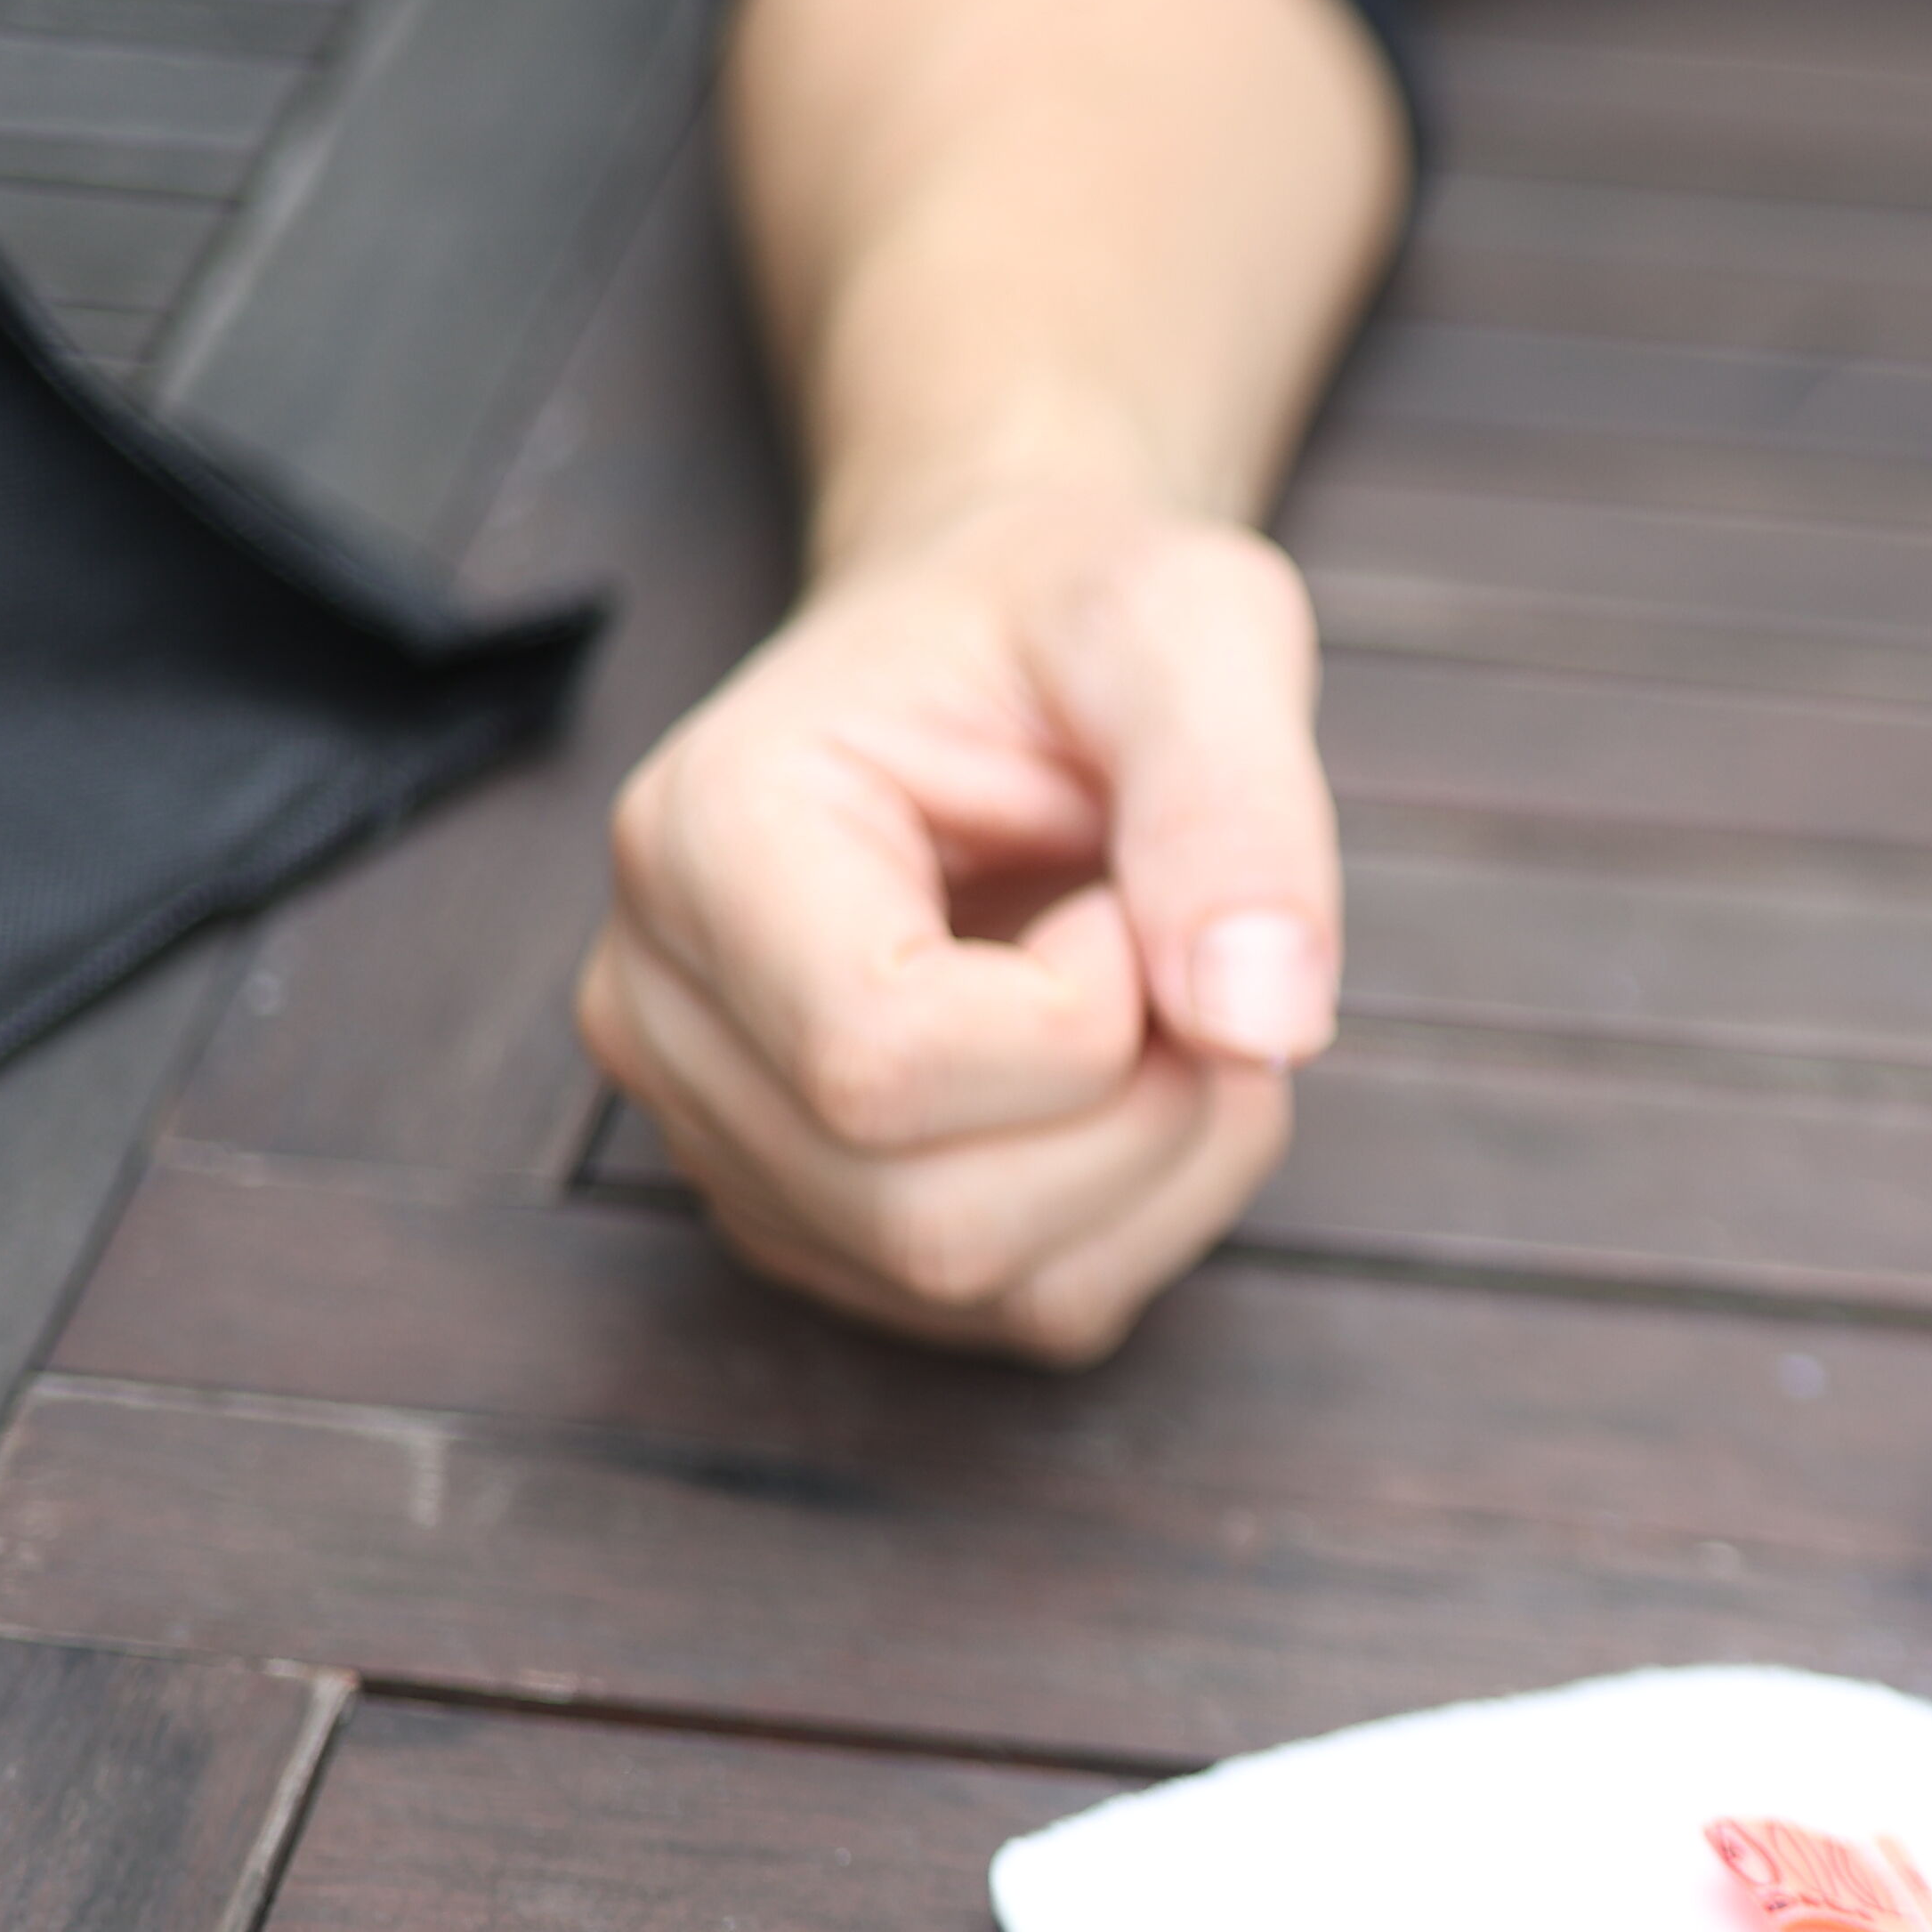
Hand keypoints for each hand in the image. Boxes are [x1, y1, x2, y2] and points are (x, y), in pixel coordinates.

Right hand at [576, 492, 1338, 1365]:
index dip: (1087, 1014)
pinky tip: (1143, 1073)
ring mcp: (725, 1135)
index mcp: (705, 842)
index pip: (879, 1061)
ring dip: (1165, 1163)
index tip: (1124, 882)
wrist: (1006, 646)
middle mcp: (666, 1011)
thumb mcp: (1189, 629)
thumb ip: (1235, 804)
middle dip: (1147, 1106)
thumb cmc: (1076, 622)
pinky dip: (1148, 1212)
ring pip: (980, 1284)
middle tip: (1185, 947)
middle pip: (933, 1215)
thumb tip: (1264, 1022)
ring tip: (1172, 995)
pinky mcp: (822, 1218)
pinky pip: (1021, 1310)